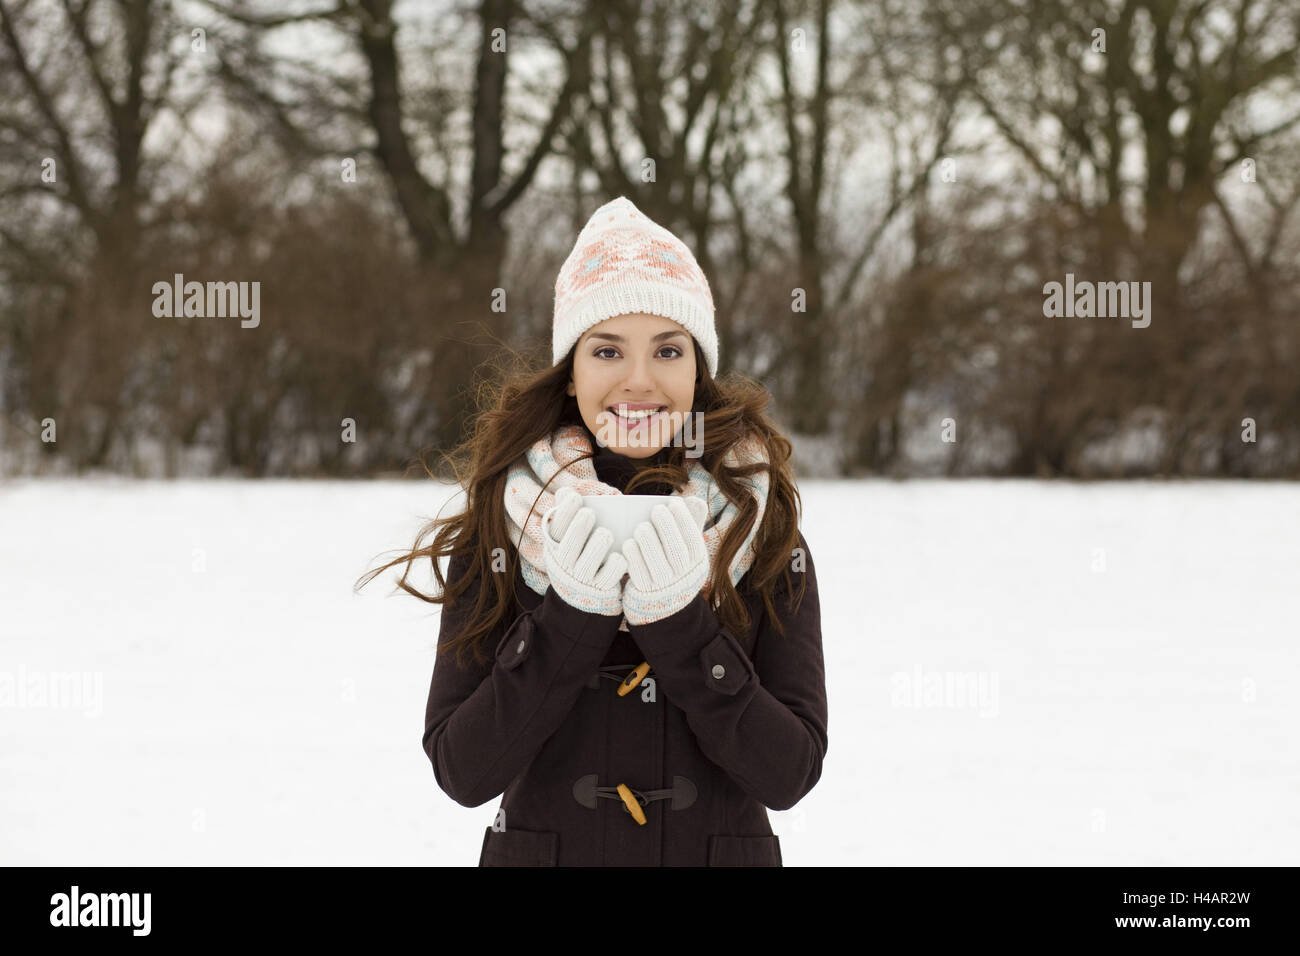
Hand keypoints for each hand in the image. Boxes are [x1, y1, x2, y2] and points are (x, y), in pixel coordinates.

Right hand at [541, 486, 627, 616]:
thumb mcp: (568, 538)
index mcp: (557, 548)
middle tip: (589, 514)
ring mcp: (583, 579)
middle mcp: (566, 565)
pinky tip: (620, 556)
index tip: (575, 496)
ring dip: (596, 548)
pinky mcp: (601, 589)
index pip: (556, 530)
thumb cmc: (579, 554)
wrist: (583, 595)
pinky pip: (608, 578)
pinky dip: (614, 567)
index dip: (564, 513)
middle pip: (568, 548)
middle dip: (578, 530)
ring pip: (588, 564)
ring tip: (605, 534)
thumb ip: (570, 516)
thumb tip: (566, 491)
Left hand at [620, 495, 709, 625]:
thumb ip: (691, 525)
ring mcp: (664, 586)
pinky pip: (639, 574)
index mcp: (697, 563)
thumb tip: (695, 501)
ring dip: (648, 542)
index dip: (684, 520)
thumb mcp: (687, 549)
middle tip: (656, 510)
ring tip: (641, 527)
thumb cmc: (674, 564)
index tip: (673, 503)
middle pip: (676, 551)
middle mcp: (683, 576)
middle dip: (666, 528)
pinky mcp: (645, 592)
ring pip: (657, 563)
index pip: (694, 540)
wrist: (663, 603)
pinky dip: (634, 558)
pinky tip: (628, 544)